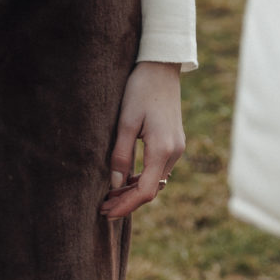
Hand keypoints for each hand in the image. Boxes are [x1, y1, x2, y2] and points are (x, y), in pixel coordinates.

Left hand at [102, 60, 185, 218]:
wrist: (161, 67)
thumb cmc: (140, 89)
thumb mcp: (126, 121)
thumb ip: (121, 154)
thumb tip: (115, 185)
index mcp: (163, 148)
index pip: (145, 191)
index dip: (126, 206)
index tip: (106, 212)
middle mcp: (174, 152)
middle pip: (151, 190)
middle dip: (127, 202)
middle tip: (103, 209)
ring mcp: (177, 148)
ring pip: (155, 181)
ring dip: (134, 192)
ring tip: (110, 197)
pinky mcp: (174, 142)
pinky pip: (158, 169)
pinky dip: (142, 179)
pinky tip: (125, 180)